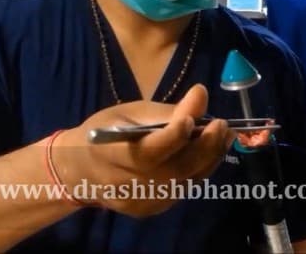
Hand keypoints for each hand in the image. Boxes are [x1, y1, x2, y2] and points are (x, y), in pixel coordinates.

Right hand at [53, 84, 234, 216]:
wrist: (81, 171)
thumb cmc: (104, 132)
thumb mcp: (128, 113)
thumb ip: (166, 110)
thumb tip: (201, 94)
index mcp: (111, 154)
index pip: (148, 151)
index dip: (172, 136)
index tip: (192, 118)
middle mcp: (127, 184)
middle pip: (174, 170)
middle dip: (204, 147)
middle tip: (223, 126)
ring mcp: (140, 201)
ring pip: (184, 182)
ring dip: (209, 158)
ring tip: (224, 135)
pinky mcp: (151, 209)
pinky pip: (182, 189)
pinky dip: (199, 170)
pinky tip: (208, 152)